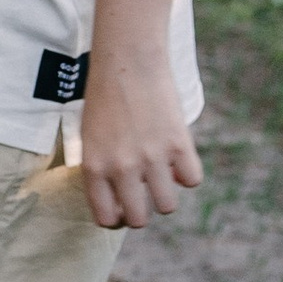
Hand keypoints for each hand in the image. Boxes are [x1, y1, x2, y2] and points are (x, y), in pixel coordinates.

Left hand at [77, 60, 202, 230]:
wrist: (128, 62)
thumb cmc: (104, 98)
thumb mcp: (90, 137)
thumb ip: (101, 169)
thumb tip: (119, 200)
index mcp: (94, 168)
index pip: (106, 218)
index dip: (116, 218)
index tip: (122, 209)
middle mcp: (122, 168)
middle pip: (138, 219)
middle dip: (142, 213)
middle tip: (144, 196)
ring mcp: (152, 158)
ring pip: (167, 206)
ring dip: (166, 195)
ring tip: (161, 176)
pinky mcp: (179, 144)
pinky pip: (192, 180)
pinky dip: (188, 174)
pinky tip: (178, 158)